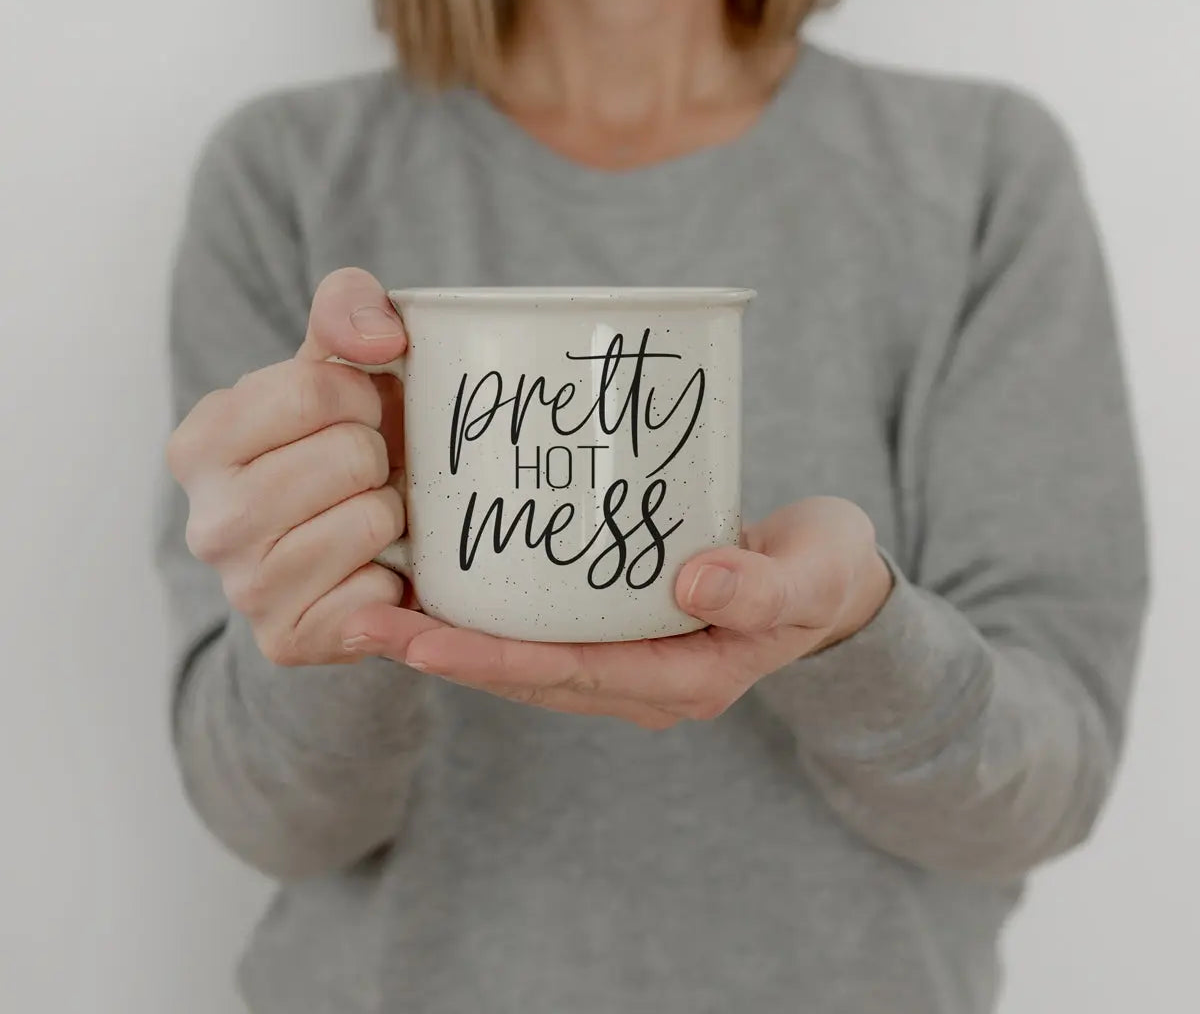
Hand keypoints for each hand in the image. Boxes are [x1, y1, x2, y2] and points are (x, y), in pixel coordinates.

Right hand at [166, 267, 416, 666]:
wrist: (355, 535)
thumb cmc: (345, 436)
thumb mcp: (339, 357)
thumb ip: (350, 306)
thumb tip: (382, 340)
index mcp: (201, 441)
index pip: (315, 389)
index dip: (361, 395)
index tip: (356, 414)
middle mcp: (208, 521)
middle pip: (351, 456)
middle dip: (379, 456)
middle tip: (365, 472)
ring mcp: (244, 589)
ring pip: (372, 521)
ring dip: (393, 513)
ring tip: (368, 515)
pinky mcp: (288, 641)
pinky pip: (377, 597)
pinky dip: (396, 578)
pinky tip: (373, 569)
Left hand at [343, 497, 895, 728]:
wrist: (832, 580)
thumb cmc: (824, 575)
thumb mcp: (811, 578)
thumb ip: (761, 588)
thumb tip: (693, 584)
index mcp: (684, 680)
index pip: (571, 676)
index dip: (494, 661)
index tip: (422, 639)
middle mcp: (645, 681)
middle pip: (529, 675)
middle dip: (447, 654)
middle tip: (367, 624)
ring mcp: (629, 659)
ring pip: (527, 658)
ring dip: (455, 639)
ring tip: (380, 611)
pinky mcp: (620, 627)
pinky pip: (543, 631)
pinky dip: (491, 616)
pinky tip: (446, 584)